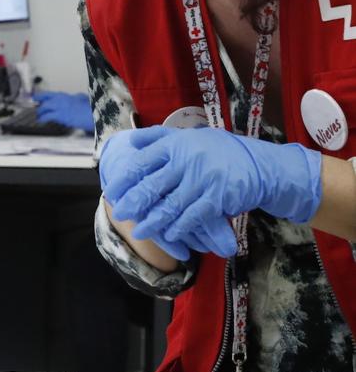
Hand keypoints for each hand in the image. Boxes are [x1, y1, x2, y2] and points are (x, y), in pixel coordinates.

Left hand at [34, 91, 95, 133]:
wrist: (91, 114)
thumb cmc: (88, 107)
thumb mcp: (82, 98)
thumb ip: (76, 97)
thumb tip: (76, 96)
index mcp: (64, 95)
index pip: (47, 94)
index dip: (39, 96)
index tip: (34, 97)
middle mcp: (60, 99)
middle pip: (44, 100)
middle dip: (39, 104)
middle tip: (36, 108)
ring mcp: (59, 107)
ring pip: (44, 107)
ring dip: (40, 112)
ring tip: (38, 116)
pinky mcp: (60, 115)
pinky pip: (47, 116)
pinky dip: (42, 118)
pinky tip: (41, 121)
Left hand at [100, 127, 216, 261]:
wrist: (259, 165)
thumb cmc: (217, 151)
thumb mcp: (189, 137)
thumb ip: (159, 138)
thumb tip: (129, 141)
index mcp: (176, 144)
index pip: (142, 162)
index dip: (124, 179)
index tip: (112, 192)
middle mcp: (187, 160)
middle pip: (152, 185)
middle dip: (133, 203)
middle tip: (120, 214)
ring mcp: (203, 179)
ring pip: (170, 205)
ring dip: (152, 222)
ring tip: (139, 232)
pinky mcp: (218, 197)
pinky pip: (192, 216)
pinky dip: (179, 227)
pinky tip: (169, 234)